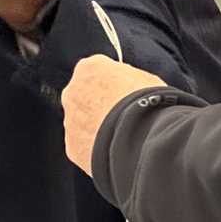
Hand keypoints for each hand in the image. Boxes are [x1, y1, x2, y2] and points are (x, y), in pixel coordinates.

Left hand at [61, 55, 166, 175]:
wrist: (142, 138)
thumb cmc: (150, 104)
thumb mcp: (144, 79)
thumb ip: (127, 79)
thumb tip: (127, 86)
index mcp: (89, 68)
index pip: (98, 73)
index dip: (114, 87)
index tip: (126, 97)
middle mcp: (72, 91)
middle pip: (85, 98)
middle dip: (100, 108)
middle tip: (122, 120)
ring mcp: (70, 120)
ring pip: (82, 124)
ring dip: (97, 130)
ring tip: (122, 139)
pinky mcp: (72, 146)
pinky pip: (84, 146)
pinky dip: (97, 150)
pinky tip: (116, 153)